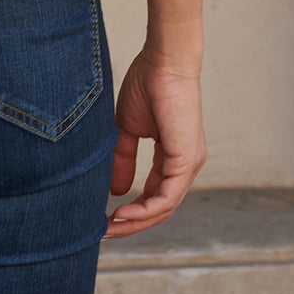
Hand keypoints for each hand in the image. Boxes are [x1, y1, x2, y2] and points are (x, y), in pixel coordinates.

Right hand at [104, 47, 206, 238]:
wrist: (163, 61)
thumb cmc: (147, 85)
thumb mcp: (127, 128)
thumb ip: (123, 159)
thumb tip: (117, 191)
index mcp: (174, 158)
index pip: (155, 196)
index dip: (131, 211)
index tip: (104, 218)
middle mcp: (185, 166)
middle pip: (161, 209)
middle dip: (132, 224)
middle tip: (104, 232)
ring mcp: (189, 164)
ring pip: (165, 208)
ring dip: (136, 221)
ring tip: (110, 225)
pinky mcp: (187, 159)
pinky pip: (168, 197)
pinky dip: (146, 209)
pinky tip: (124, 212)